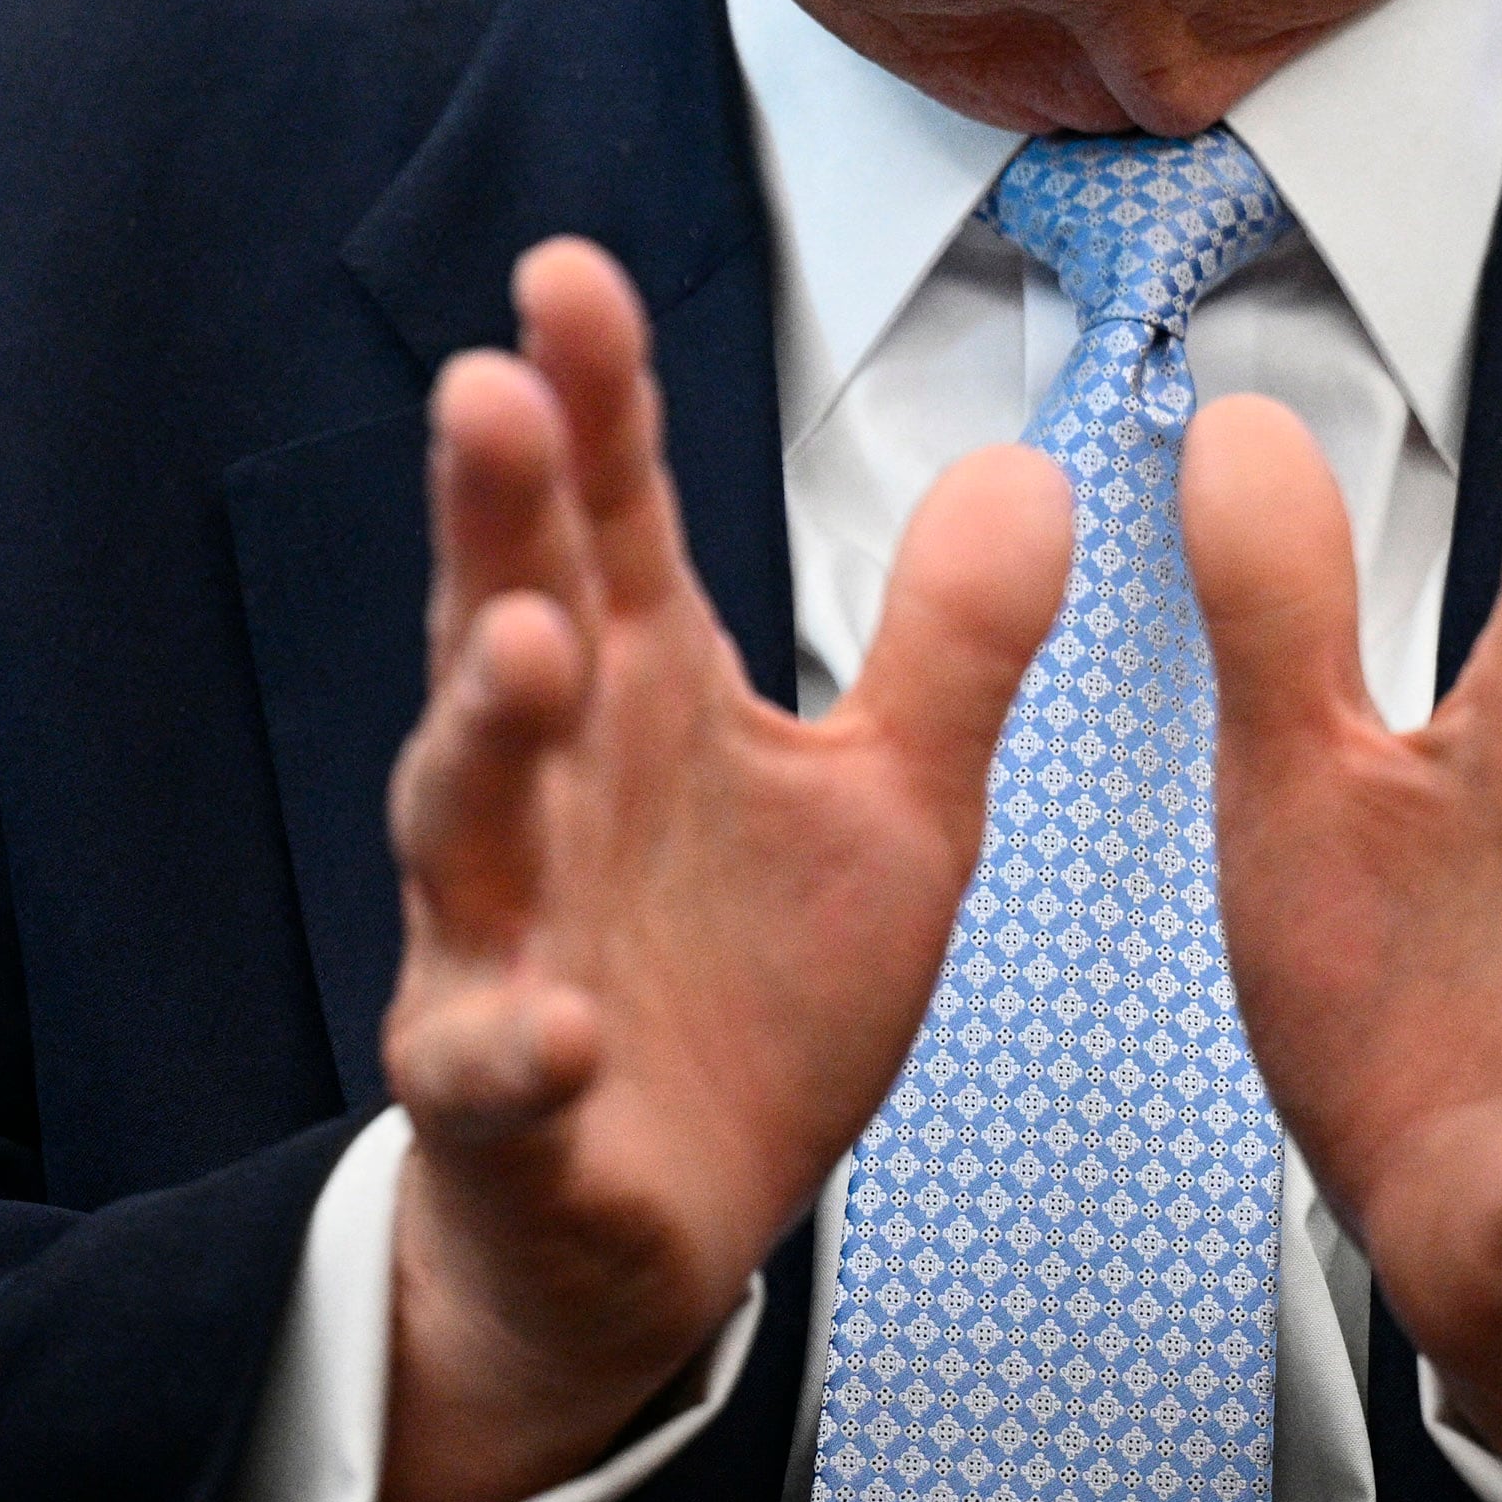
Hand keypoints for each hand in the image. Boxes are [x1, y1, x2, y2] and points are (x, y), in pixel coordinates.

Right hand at [371, 239, 1070, 1501]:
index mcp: (642, 697)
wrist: (639, 1227)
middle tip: (491, 392)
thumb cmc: (743, 994)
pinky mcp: (499, 1104)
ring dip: (486, 730)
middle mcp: (546, 794)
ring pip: (465, 821)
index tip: (566, 273)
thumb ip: (953, 642)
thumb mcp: (891, 803)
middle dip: (496, 512)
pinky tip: (561, 1023)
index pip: (609, 521)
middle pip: (505, 622)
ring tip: (528, 645)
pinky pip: (494, 1067)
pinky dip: (519, 1043)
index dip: (592, 401)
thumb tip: (1036, 466)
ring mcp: (499, 942)